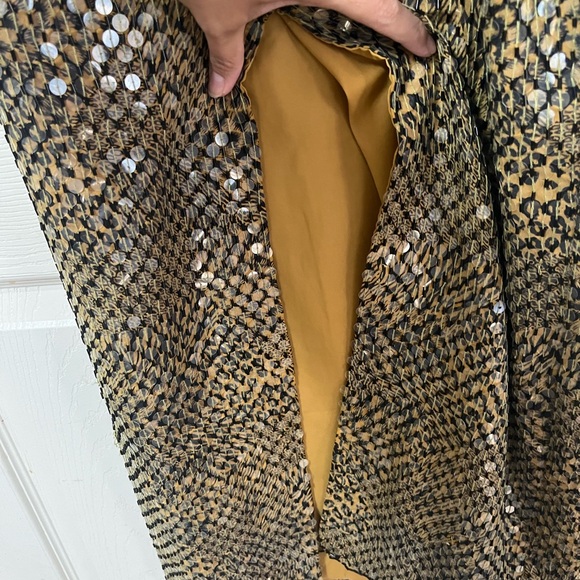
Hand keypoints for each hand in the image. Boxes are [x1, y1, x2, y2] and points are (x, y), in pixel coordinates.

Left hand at [178, 0, 436, 97]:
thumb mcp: (219, 11)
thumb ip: (226, 51)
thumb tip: (218, 89)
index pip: (385, 10)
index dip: (410, 31)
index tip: (429, 49)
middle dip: (393, 8)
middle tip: (402, 29)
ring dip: (369, 0)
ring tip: (372, 12)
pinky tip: (332, 4)